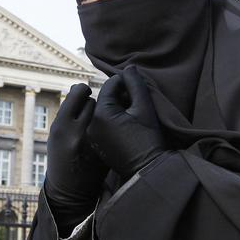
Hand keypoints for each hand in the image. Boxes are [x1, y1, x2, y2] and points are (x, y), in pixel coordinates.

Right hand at [44, 83, 108, 230]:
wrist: (71, 191)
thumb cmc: (62, 157)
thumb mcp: (57, 134)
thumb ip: (68, 112)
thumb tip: (81, 87)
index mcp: (61, 126)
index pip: (79, 92)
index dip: (83, 91)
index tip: (84, 92)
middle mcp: (78, 133)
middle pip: (95, 101)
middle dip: (97, 102)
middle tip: (93, 110)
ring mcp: (95, 142)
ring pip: (107, 113)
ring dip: (108, 112)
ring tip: (101, 122)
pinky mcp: (107, 151)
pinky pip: (115, 127)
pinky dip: (116, 125)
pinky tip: (111, 133)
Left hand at [86, 65, 166, 180]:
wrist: (146, 172)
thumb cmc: (148, 139)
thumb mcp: (145, 109)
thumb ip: (136, 85)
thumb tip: (129, 68)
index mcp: (101, 114)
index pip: (110, 86)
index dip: (125, 83)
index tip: (137, 89)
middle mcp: (90, 124)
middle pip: (103, 99)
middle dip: (119, 97)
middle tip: (135, 105)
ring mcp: (90, 136)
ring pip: (101, 112)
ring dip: (114, 109)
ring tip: (131, 117)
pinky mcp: (94, 145)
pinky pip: (99, 125)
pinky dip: (110, 122)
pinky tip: (124, 128)